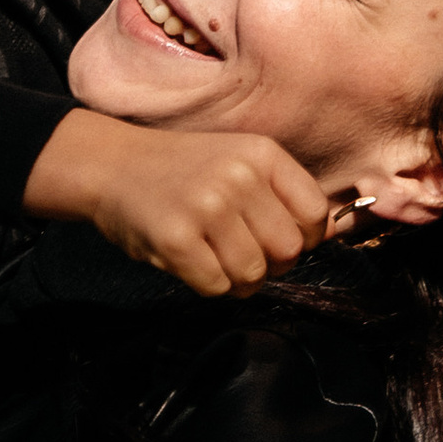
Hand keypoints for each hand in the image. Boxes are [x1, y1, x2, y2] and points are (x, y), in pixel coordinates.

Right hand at [22, 108, 339, 295]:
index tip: (274, 238)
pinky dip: (207, 285)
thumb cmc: (183, 172)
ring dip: (236, 280)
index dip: (302, 239)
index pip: (316, 216)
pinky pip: (216, 286)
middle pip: (289, 251)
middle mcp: (238, 177)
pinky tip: (191, 263)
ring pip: (253, 275)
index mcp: (262, 155)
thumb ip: (282, 194)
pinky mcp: (175, 238)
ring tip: (214, 259)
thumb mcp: (239, 163)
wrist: (112, 165)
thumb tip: (330, 235)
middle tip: (241, 254)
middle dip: (270, 264)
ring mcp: (206, 207)